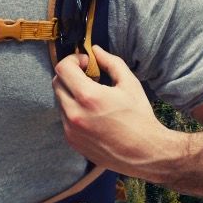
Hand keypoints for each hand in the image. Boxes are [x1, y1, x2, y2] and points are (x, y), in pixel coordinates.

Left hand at [52, 44, 181, 177]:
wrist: (145, 153)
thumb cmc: (140, 117)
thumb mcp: (130, 84)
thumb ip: (110, 62)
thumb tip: (95, 49)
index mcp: (88, 97)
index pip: (62, 68)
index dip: (72, 60)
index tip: (85, 63)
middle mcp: (75, 114)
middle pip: (57, 83)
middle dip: (70, 75)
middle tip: (88, 77)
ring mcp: (71, 129)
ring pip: (60, 100)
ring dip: (71, 93)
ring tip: (93, 97)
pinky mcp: (71, 141)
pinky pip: (64, 118)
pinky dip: (73, 110)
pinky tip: (92, 114)